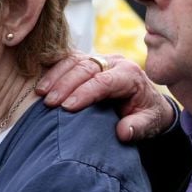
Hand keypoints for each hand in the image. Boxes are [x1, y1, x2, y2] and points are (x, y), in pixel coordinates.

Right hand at [38, 52, 174, 141]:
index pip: (104, 81)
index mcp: (130, 74)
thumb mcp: (150, 123)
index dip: (84, 93)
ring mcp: (100, 59)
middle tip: (50, 103)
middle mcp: (114, 62)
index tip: (67, 107)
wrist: (147, 102)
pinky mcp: (88, 61)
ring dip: (56, 76)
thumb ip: (138, 127)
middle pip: (86, 67)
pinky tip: (42, 84)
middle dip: (66, 84)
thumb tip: (123, 132)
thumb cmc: (147, 113)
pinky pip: (68, 60)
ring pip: (75, 60)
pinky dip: (54, 70)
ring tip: (41, 93)